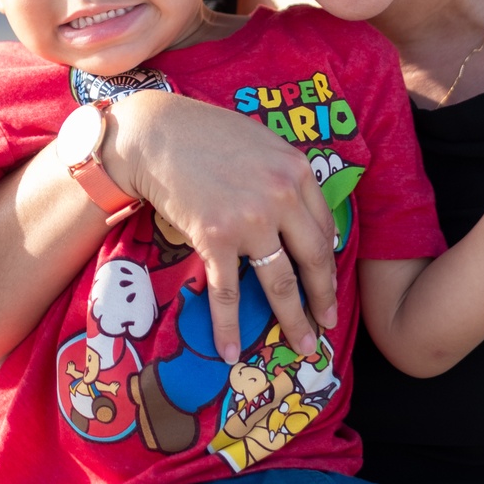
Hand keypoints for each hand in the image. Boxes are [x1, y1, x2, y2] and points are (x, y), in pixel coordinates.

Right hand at [105, 91, 338, 362]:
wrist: (155, 133)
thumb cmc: (206, 132)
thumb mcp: (262, 143)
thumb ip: (285, 175)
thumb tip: (301, 213)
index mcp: (297, 170)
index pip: (325, 226)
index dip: (328, 260)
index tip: (327, 280)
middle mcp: (281, 196)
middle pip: (313, 259)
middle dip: (323, 297)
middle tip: (328, 323)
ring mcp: (249, 220)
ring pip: (280, 283)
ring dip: (293, 320)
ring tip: (303, 346)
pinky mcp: (215, 239)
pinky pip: (227, 292)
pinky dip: (228, 326)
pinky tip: (230, 351)